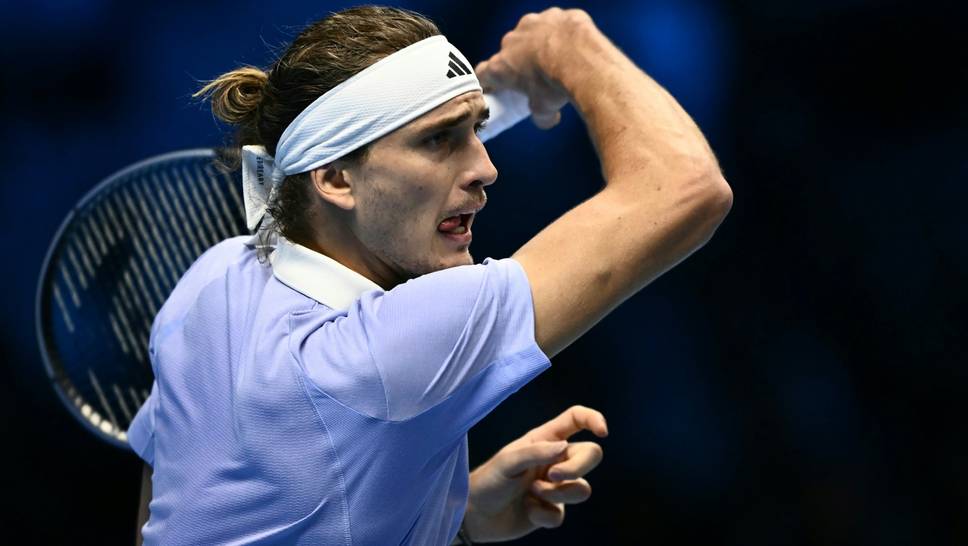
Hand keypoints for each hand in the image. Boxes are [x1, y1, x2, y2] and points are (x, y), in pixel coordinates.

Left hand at [462, 405, 607, 541]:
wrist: (475, 515)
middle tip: (552, 476)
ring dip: (557, 493)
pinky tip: (527, 510)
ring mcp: (555, 486)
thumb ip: (536, 452)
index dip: (593, 419)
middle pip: (590, 455)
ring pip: (582, 489)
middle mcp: (554, 460)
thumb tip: (565, 447)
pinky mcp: (551, 511)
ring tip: (532, 493)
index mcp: (544, 440)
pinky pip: (562, 514)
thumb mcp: (507, 462)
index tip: (603, 432)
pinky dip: (543, 514)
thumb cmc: (488, 480)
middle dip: (577, 468)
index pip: (575, 420)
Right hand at [474, 8, 594, 128]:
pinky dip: (560, 32)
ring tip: (558, 58)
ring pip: (531, 33)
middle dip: (519, 61)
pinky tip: (572, 44)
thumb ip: (540, 116)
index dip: (488, 81)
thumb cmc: (556, 84)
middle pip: (509, 51)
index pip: (483, 73)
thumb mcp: (544, 109)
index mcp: (502, 66)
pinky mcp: (554, 14)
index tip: (494, 87)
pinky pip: (554, 23)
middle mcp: (512, 41)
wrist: (582, 59)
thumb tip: (547, 120)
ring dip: (539, 43)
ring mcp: (533, 23)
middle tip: (535, 75)